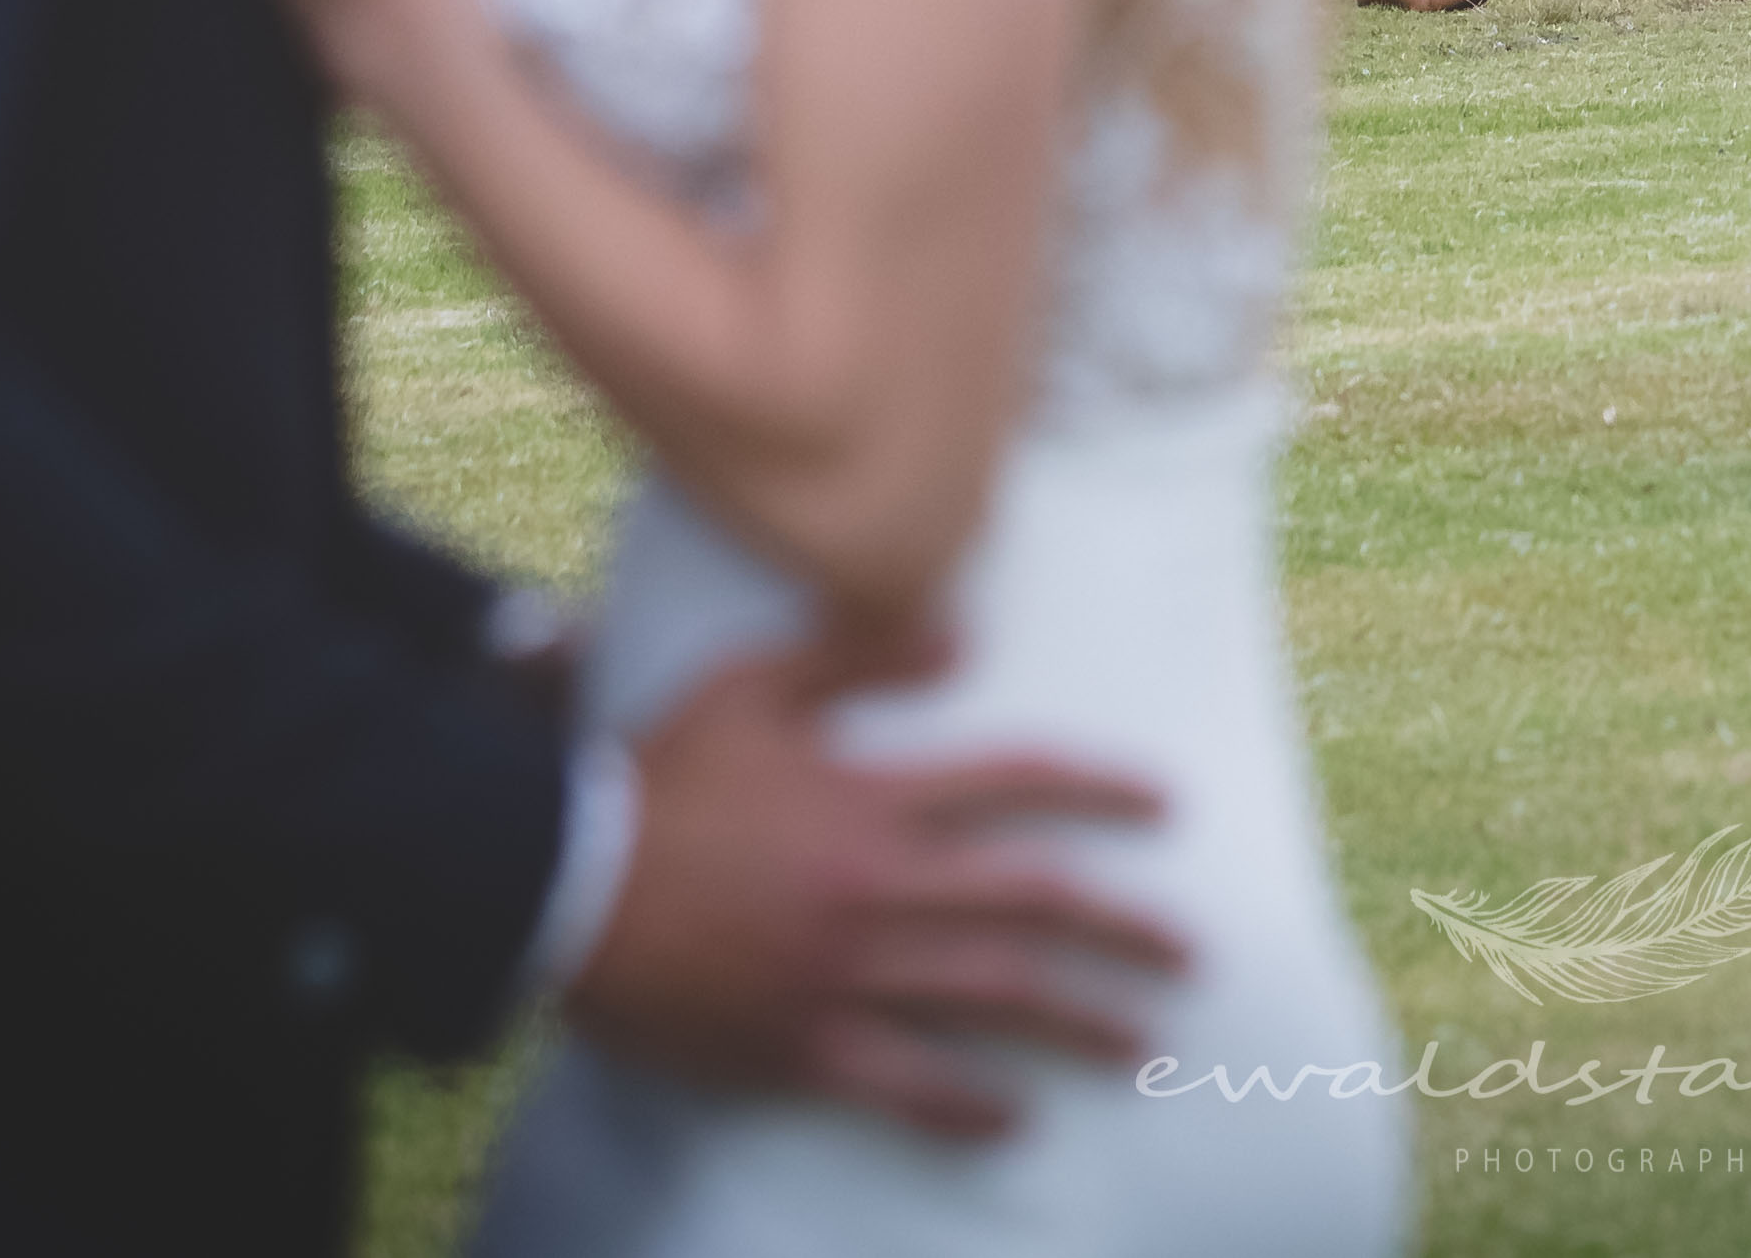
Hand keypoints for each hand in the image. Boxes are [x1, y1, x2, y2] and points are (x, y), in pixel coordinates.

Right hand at [568, 638, 1185, 1132]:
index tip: (1166, 807)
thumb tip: (963, 632)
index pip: (1016, 783)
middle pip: (1032, 904)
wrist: (559, 884)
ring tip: (1141, 1044)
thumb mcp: (749, 684)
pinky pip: (903, 1084)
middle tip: (1191, 956)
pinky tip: (1016, 1118)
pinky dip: (965, 1105)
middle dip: (1124, 930)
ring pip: (990, 999)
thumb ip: (858, 651)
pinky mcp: (799, 1044)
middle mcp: (877, 887)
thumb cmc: (651, 778)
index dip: (1100, 790)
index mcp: (871, 798)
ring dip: (1076, 1022)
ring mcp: (843, 973)